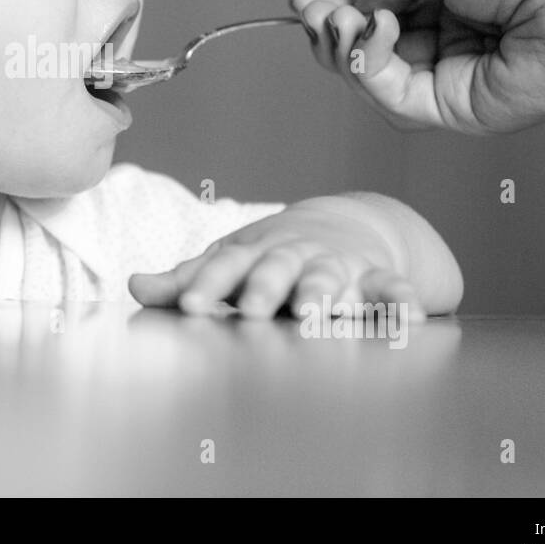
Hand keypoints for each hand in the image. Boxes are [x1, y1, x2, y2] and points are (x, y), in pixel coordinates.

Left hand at [128, 197, 429, 319]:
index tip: (192, 306)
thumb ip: (185, 280)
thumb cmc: (270, 256)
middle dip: (265, 290)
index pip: (224, 267)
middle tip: (253, 312)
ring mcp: (335, 266)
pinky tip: (410, 318)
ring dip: (321, 294)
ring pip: (328, 278)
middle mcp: (292, 257)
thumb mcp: (227, 262)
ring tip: (314, 314)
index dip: (209, 285)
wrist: (341, 224)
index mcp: (251, 255)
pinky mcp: (374, 279)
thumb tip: (134, 286)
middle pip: (276, 271)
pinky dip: (401, 300)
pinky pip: (391, 289)